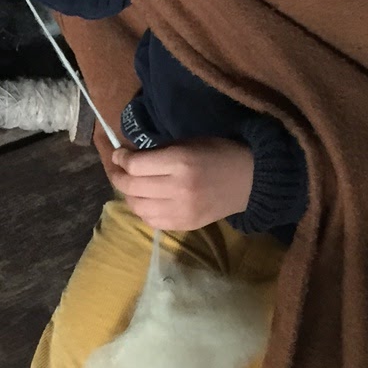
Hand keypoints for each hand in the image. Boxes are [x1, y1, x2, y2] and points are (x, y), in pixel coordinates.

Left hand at [110, 137, 253, 231]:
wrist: (249, 180)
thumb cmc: (217, 154)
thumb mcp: (188, 143)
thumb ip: (158, 151)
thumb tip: (128, 158)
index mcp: (180, 162)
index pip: (135, 165)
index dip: (120, 158)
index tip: (119, 154)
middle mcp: (178, 188)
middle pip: (131, 187)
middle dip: (118, 176)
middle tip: (117, 169)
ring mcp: (181, 210)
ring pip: (137, 207)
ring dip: (128, 196)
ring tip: (130, 186)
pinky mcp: (185, 225)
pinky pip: (151, 221)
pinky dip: (143, 211)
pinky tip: (146, 201)